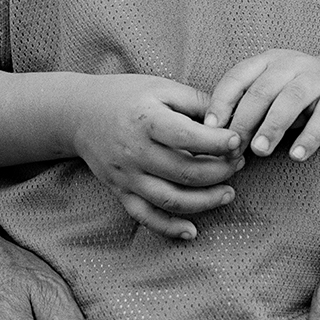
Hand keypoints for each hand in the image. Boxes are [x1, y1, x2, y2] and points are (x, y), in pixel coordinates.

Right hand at [73, 74, 244, 239]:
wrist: (79, 114)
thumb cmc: (127, 96)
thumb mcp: (161, 87)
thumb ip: (196, 101)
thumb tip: (230, 118)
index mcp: (146, 120)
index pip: (187, 137)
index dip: (217, 143)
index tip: (238, 141)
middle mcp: (135, 151)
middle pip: (184, 171)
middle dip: (220, 172)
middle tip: (239, 165)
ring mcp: (126, 175)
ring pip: (170, 199)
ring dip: (205, 202)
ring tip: (229, 193)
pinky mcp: (120, 191)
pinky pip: (145, 217)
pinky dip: (169, 228)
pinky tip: (192, 232)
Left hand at [207, 50, 319, 162]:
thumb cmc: (300, 92)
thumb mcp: (272, 90)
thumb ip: (248, 107)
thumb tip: (217, 139)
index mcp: (268, 61)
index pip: (237, 77)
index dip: (221, 102)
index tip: (210, 129)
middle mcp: (291, 65)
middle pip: (261, 91)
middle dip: (244, 121)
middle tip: (232, 149)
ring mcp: (317, 80)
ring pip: (290, 100)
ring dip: (271, 127)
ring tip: (259, 151)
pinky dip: (309, 138)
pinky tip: (297, 155)